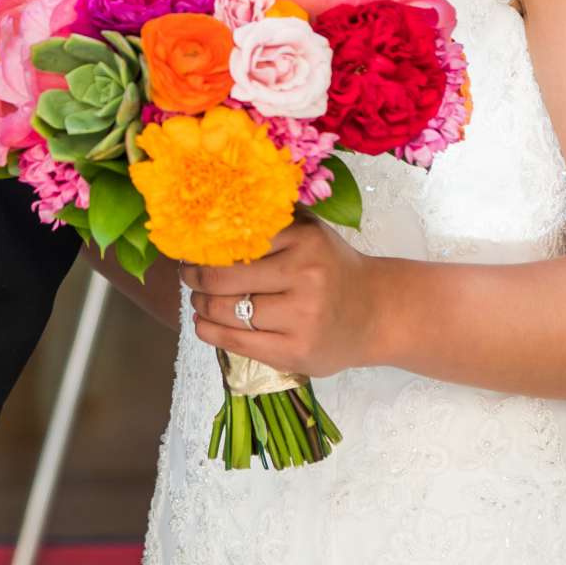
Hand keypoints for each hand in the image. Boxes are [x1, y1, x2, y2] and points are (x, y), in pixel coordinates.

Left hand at [181, 218, 387, 379]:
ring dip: (201, 305)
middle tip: (188, 275)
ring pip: (228, 311)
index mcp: (305, 240)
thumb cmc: (333, 269)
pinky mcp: (296, 352)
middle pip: (226, 277)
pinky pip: (239, 342)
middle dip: (196, 277)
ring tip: (197, 300)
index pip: (237, 240)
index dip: (206, 245)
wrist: (377, 313)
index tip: (191, 246)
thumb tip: (215, 212)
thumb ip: (273, 218)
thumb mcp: (311, 232)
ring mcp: (301, 317)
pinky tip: (202, 324)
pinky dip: (211, 333)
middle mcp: (304, 276)